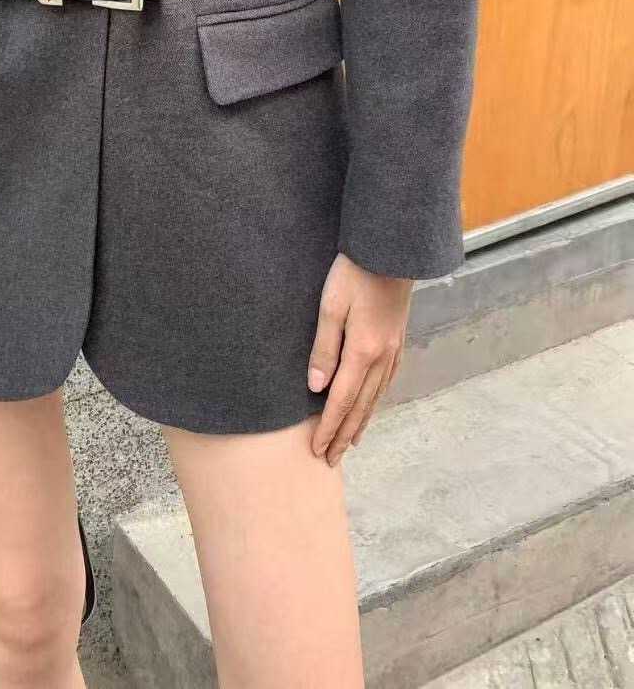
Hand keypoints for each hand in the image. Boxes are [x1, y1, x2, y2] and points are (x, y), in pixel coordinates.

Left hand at [307, 252, 411, 465]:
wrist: (391, 252)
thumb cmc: (354, 273)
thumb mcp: (330, 306)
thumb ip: (323, 348)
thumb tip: (316, 388)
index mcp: (363, 351)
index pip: (342, 401)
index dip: (329, 428)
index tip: (317, 450)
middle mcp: (382, 358)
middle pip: (360, 407)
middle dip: (344, 436)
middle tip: (331, 460)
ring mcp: (393, 351)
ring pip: (375, 398)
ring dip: (360, 423)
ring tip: (349, 443)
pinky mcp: (397, 341)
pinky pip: (385, 382)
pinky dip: (375, 402)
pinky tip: (370, 406)